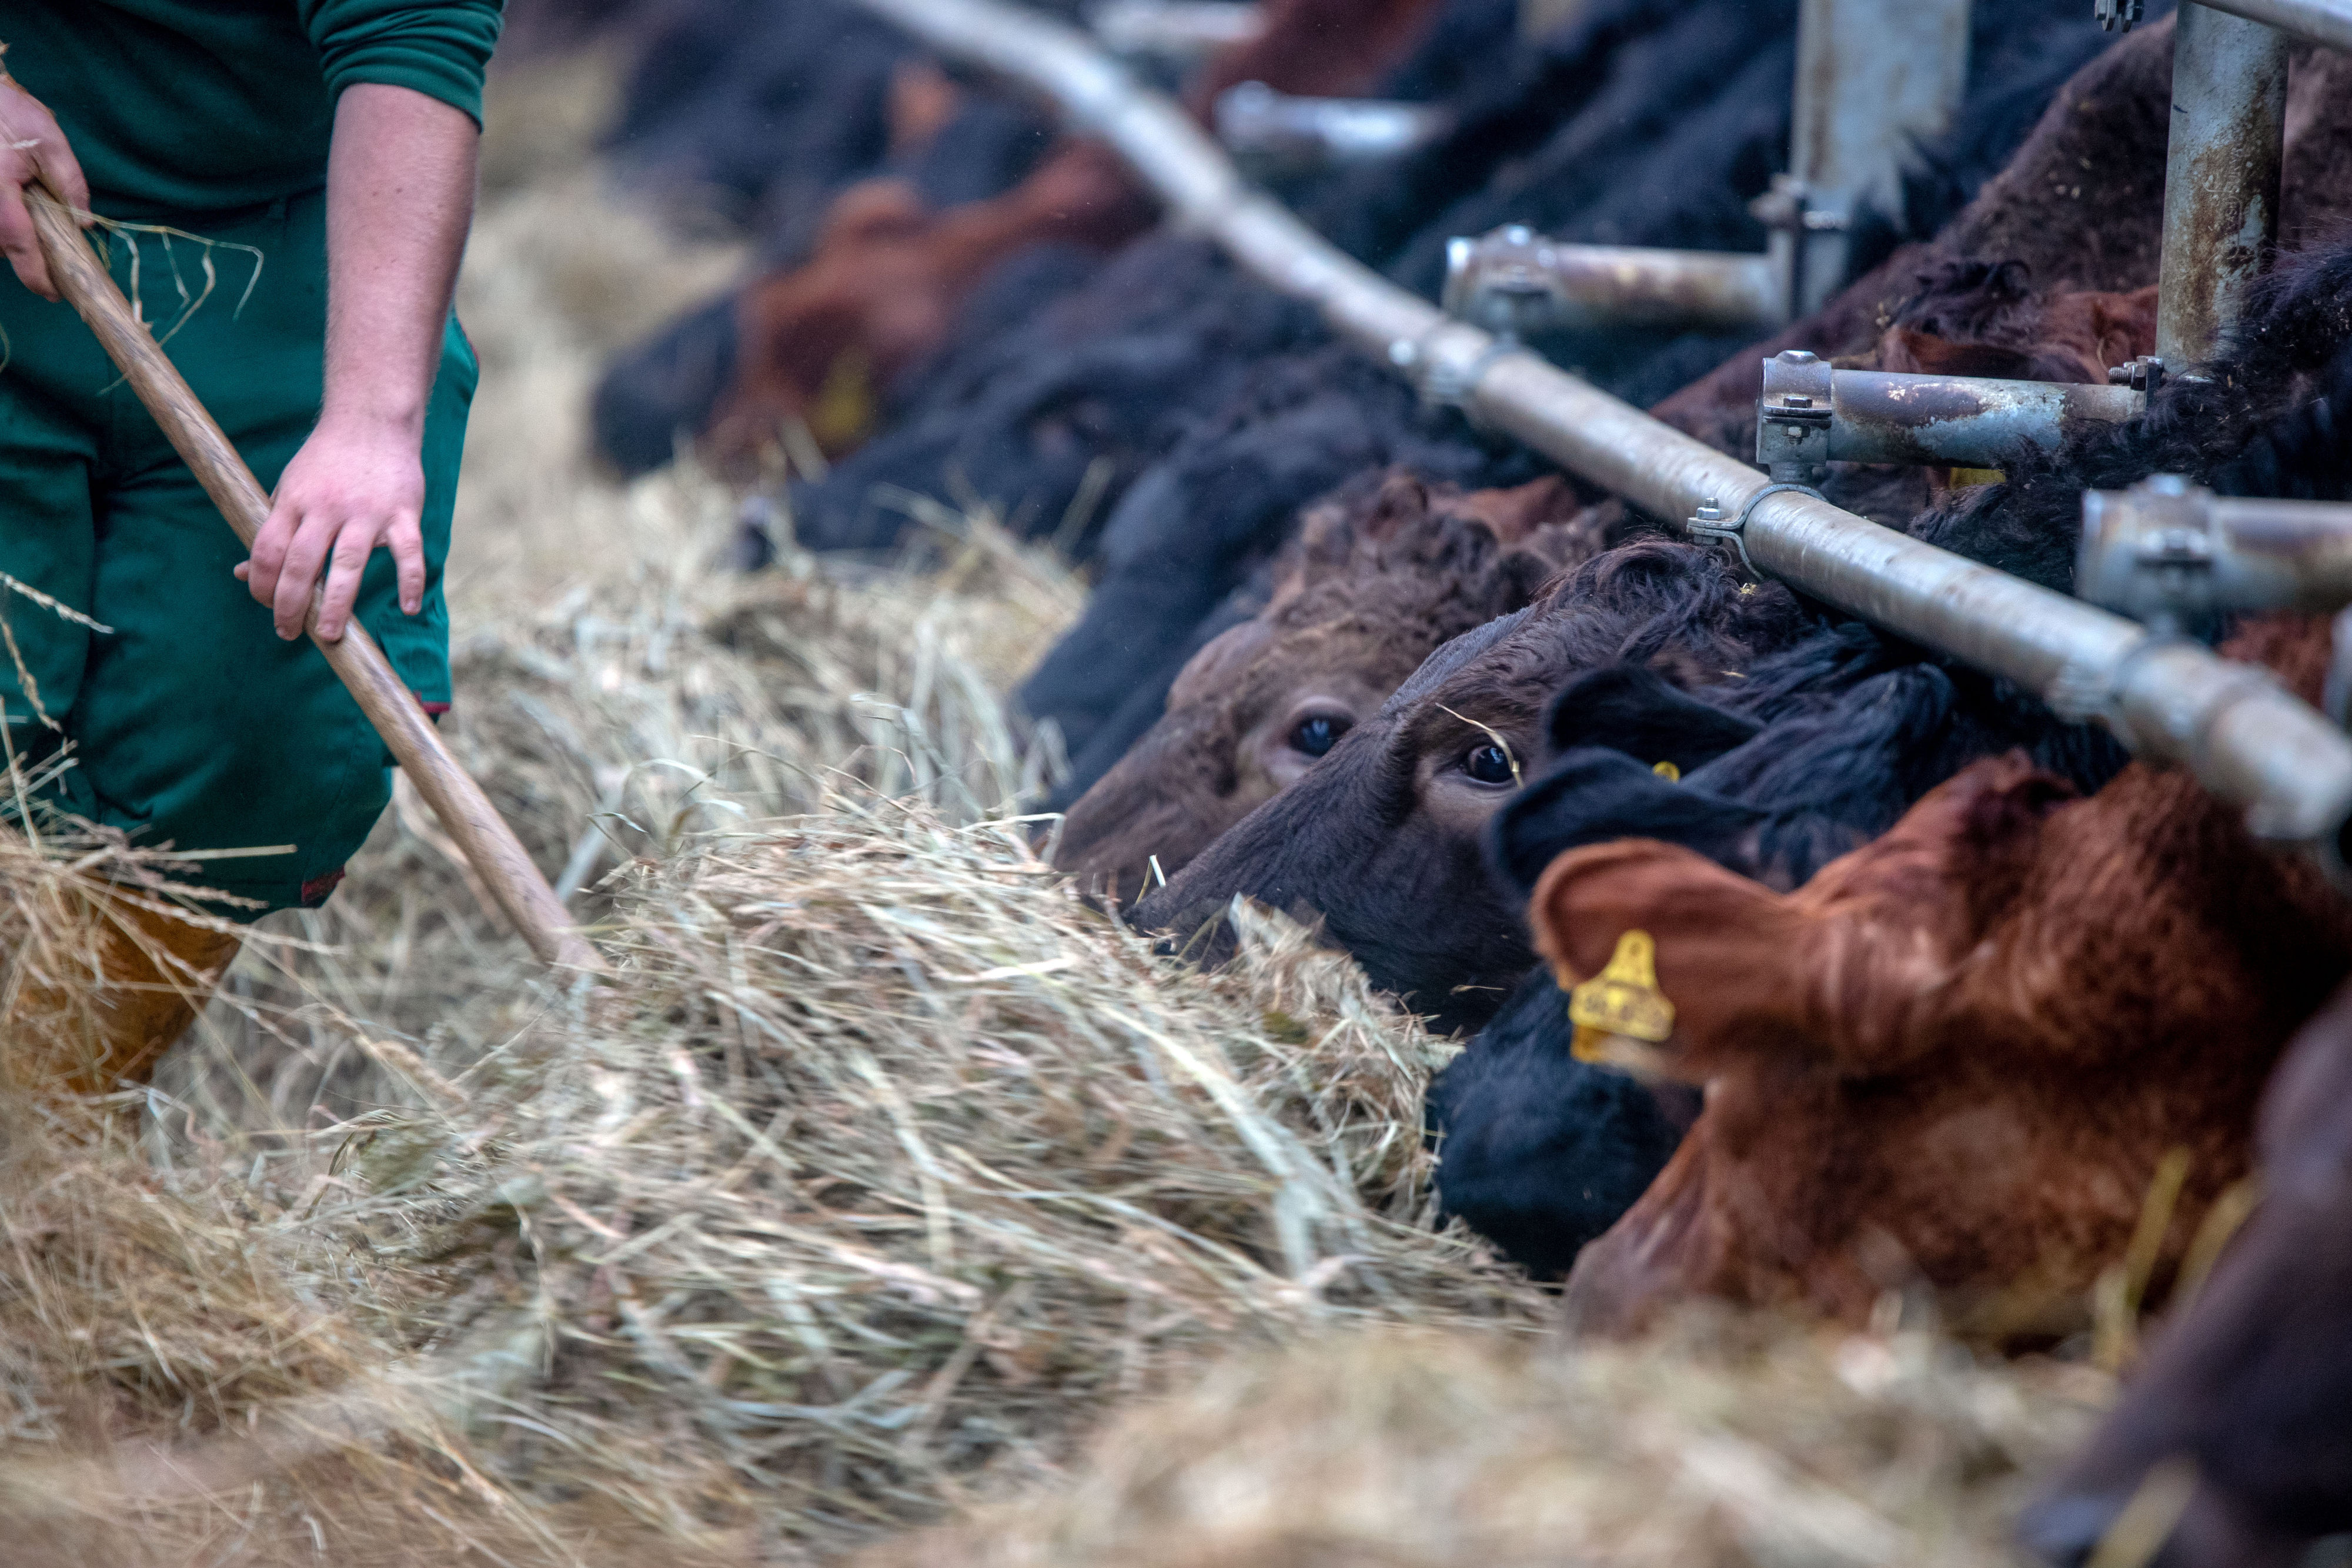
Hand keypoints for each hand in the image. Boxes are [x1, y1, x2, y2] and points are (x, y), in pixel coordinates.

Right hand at [0, 73, 90, 299]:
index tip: (55, 294)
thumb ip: (71, 183)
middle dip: (28, 251)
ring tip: (28, 211)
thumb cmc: (9, 112)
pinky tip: (13, 202)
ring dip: (12, 235)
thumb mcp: (49, 142)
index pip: (20, 248)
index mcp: (0, 195)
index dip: (38, 277)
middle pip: (5, 247)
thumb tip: (86, 223)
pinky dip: (2, 222)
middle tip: (54, 245)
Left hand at [235, 417, 427, 641]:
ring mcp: (368, 512)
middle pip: (303, 564)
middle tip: (289, 632)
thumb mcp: (289, 488)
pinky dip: (411, 582)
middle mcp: (327, 507)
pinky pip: (408, 554)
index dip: (262, 584)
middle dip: (291, 604)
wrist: (372, 418)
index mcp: (294, 500)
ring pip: (348, 564)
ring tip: (330, 633)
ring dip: (337, 604)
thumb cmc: (327, 460)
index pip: (269, 551)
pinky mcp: (403, 513)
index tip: (265, 605)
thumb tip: (244, 574)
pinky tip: (407, 608)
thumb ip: (273, 531)